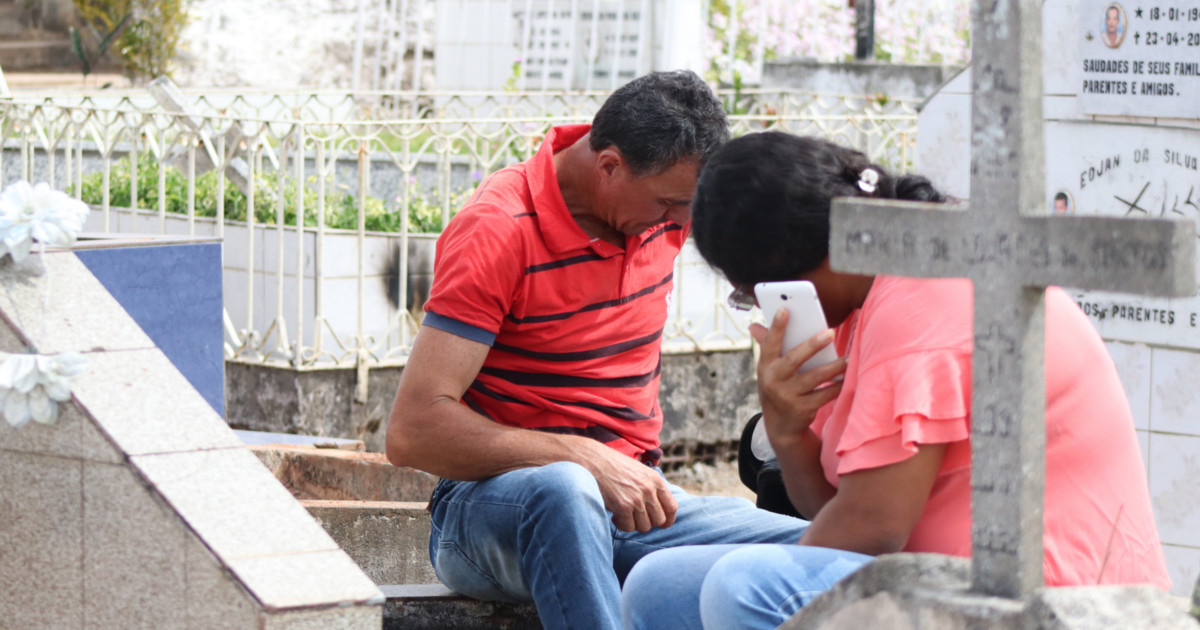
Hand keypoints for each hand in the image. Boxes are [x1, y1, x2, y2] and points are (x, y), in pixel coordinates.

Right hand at [585, 443, 677, 532]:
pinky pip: (628, 527)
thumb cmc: (613, 466)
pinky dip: (621, 524)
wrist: (593, 460)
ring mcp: (637, 499)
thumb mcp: (639, 471)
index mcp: (655, 480)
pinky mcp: (623, 506)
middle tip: (635, 518)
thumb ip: (650, 487)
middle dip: (648, 523)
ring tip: (623, 514)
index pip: (672, 507)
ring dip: (633, 524)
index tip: (663, 525)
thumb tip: (656, 509)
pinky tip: (615, 515)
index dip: (668, 520)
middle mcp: (649, 490)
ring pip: (644, 526)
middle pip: (658, 520)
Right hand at [750, 308, 847, 450]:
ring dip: (833, 367)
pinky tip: (846, 378)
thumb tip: (753, 326)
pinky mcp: (804, 409)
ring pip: (814, 378)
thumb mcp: (767, 370)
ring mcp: (788, 396)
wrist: (779, 426)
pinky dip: (837, 386)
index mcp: (765, 366)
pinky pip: (824, 394)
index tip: (785, 309)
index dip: (776, 327)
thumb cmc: (777, 387)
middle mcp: (774, 381)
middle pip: (794, 360)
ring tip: (847, 358)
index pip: (769, 344)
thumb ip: (766, 347)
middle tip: (830, 332)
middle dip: (812, 345)